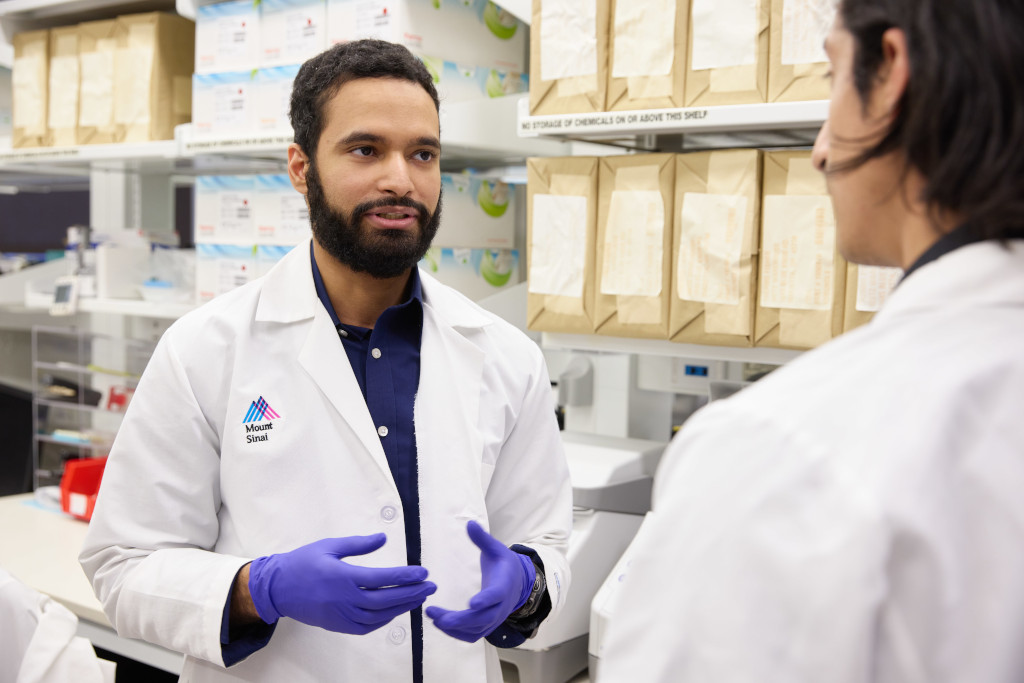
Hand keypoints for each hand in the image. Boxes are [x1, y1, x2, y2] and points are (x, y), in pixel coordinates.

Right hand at [248, 534, 435, 634]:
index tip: (423, 573)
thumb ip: (359, 544)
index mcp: (343, 577)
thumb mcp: (330, 546)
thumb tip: (383, 538)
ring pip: (378, 616)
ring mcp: (341, 615)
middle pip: (385, 600)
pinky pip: (366, 627)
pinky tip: (395, 612)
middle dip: (411, 594)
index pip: (382, 579)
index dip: (405, 577)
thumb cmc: (303, 562)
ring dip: (401, 608)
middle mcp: (344, 599)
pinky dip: (383, 621)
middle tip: (430, 587)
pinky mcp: (337, 625)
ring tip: (419, 599)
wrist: (277, 588)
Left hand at [425, 520, 534, 642]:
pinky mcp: (487, 626)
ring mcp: (495, 619)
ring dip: (454, 627)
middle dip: (459, 620)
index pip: (496, 595)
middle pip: (483, 619)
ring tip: (433, 617)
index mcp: (503, 586)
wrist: (518, 583)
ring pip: (476, 630)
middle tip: (437, 615)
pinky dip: (457, 634)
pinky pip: (472, 635)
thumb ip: (482, 539)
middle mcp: (501, 607)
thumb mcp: (496, 549)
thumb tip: (470, 523)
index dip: (485, 600)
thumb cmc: (504, 564)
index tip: (472, 604)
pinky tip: (440, 624)